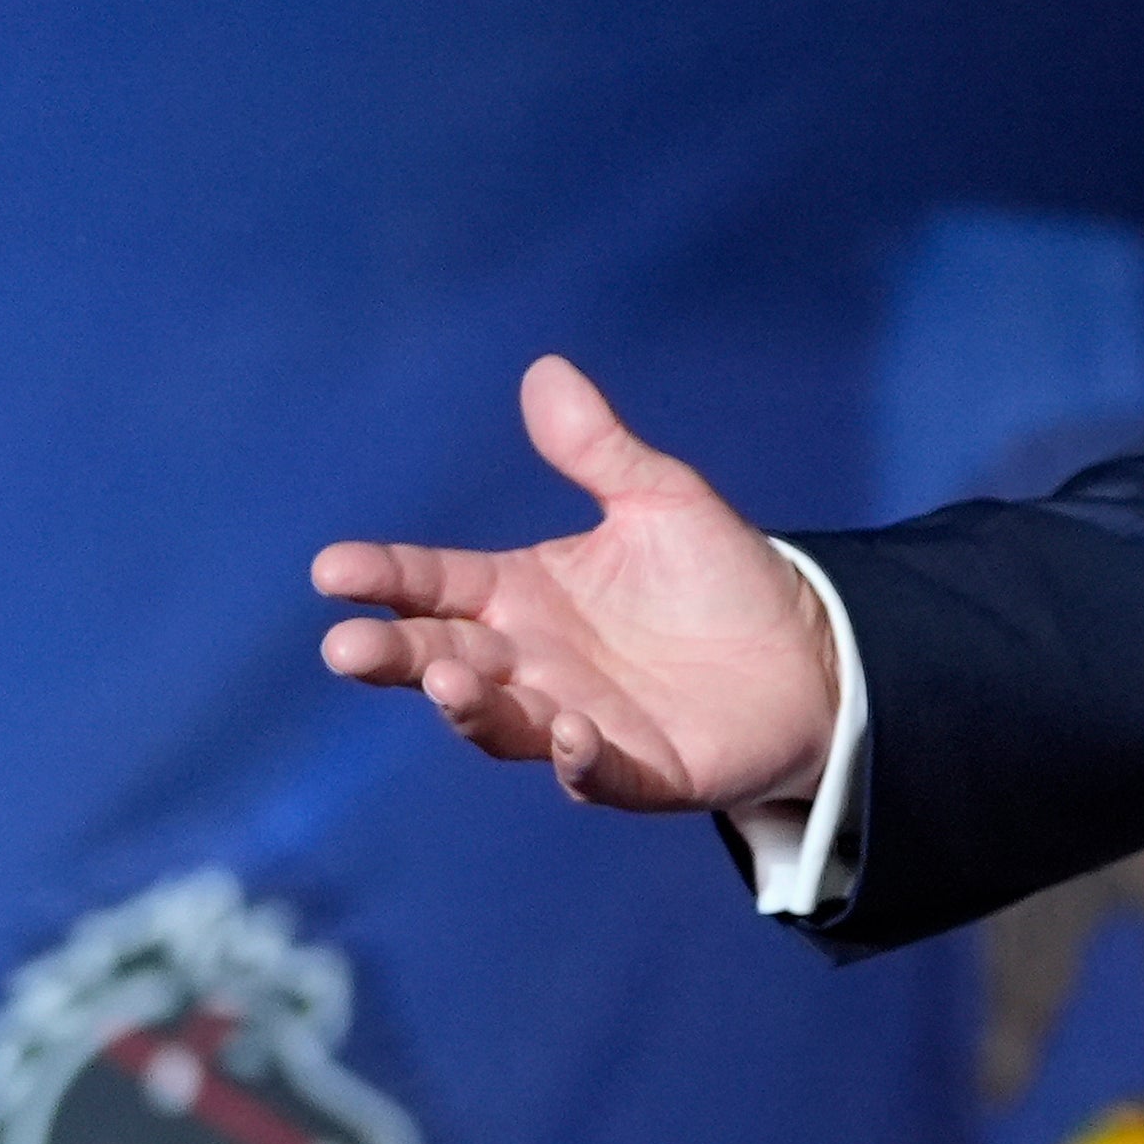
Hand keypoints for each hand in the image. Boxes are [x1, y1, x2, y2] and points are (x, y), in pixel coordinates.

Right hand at [313, 355, 839, 814]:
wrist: (810, 653)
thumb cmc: (720, 580)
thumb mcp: (662, 500)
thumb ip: (599, 449)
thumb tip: (546, 370)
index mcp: (524, 595)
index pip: (438, 584)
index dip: (387, 576)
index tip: (333, 568)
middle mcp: (534, 663)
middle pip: (444, 658)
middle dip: (395, 655)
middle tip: (347, 648)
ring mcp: (578, 720)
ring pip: (502, 723)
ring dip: (470, 707)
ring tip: (446, 679)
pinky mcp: (641, 769)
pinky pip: (597, 773)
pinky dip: (579, 760)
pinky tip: (570, 733)